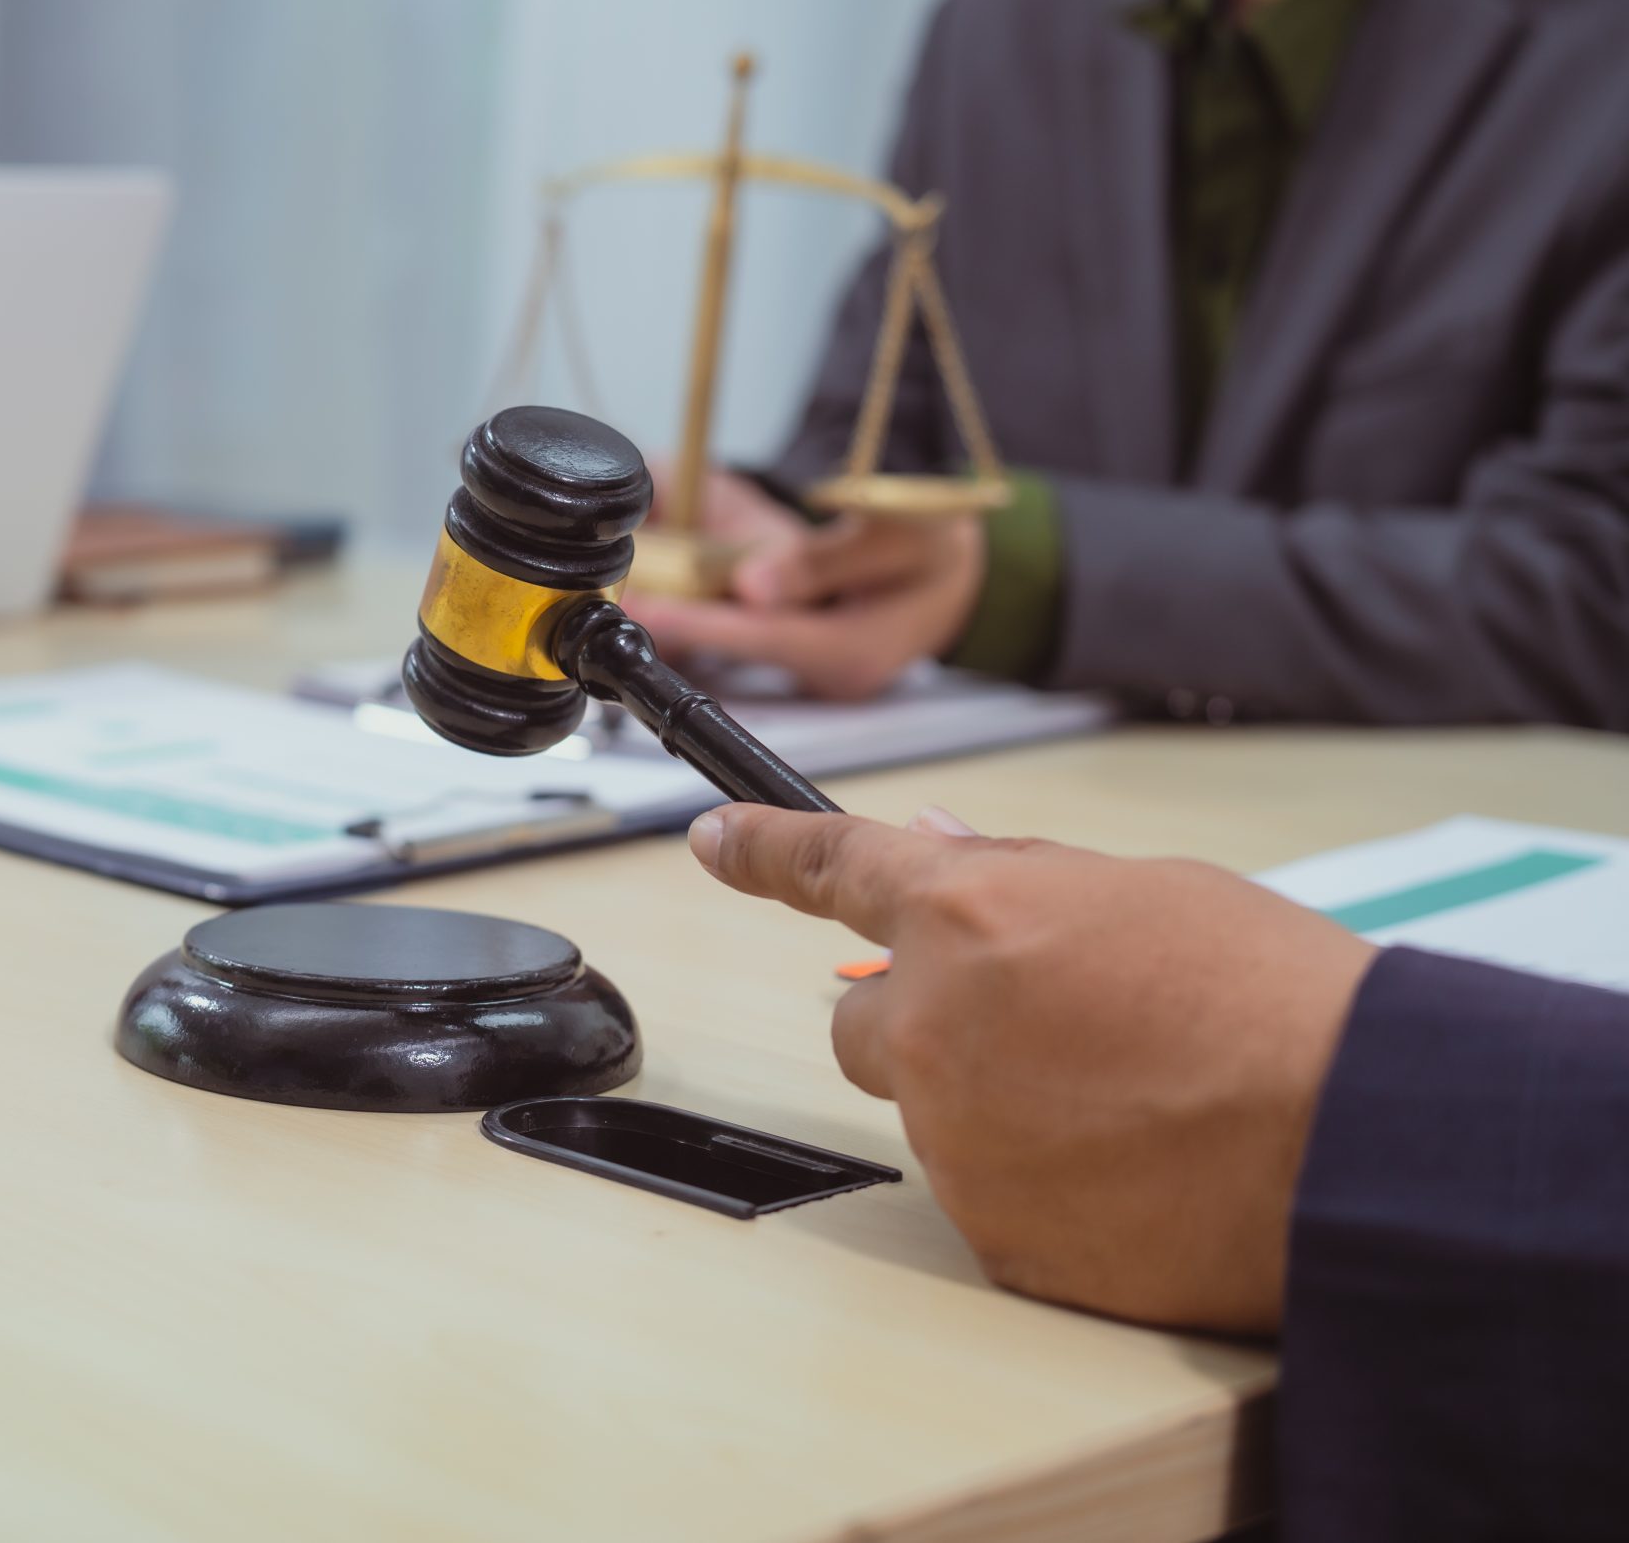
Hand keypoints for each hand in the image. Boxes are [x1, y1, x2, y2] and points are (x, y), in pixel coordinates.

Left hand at [624, 487, 983, 701]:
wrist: (980, 574)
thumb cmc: (944, 546)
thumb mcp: (900, 531)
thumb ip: (824, 558)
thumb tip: (754, 582)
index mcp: (856, 650)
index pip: (763, 636)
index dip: (700, 622)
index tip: (646, 608)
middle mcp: (837, 674)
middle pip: (743, 649)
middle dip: (682, 626)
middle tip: (622, 603)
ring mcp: (827, 674)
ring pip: (748, 648)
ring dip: (695, 625)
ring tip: (638, 600)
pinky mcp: (818, 663)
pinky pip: (761, 643)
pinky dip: (722, 623)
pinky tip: (681, 606)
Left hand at [688, 803, 1374, 1334]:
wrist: (1361, 1140)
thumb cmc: (1282, 1003)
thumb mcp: (1157, 891)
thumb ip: (1024, 873)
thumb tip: (939, 846)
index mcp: (971, 912)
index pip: (831, 867)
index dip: (765, 852)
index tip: (715, 844)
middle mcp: (933, 1022)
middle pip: (865, 1024)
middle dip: (928, 1023)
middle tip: (1043, 1036)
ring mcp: (954, 1135)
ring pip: (932, 1111)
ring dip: (996, 1105)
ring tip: (1129, 1106)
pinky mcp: (992, 1233)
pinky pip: (986, 1195)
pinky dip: (1039, 1185)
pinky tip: (1132, 1173)